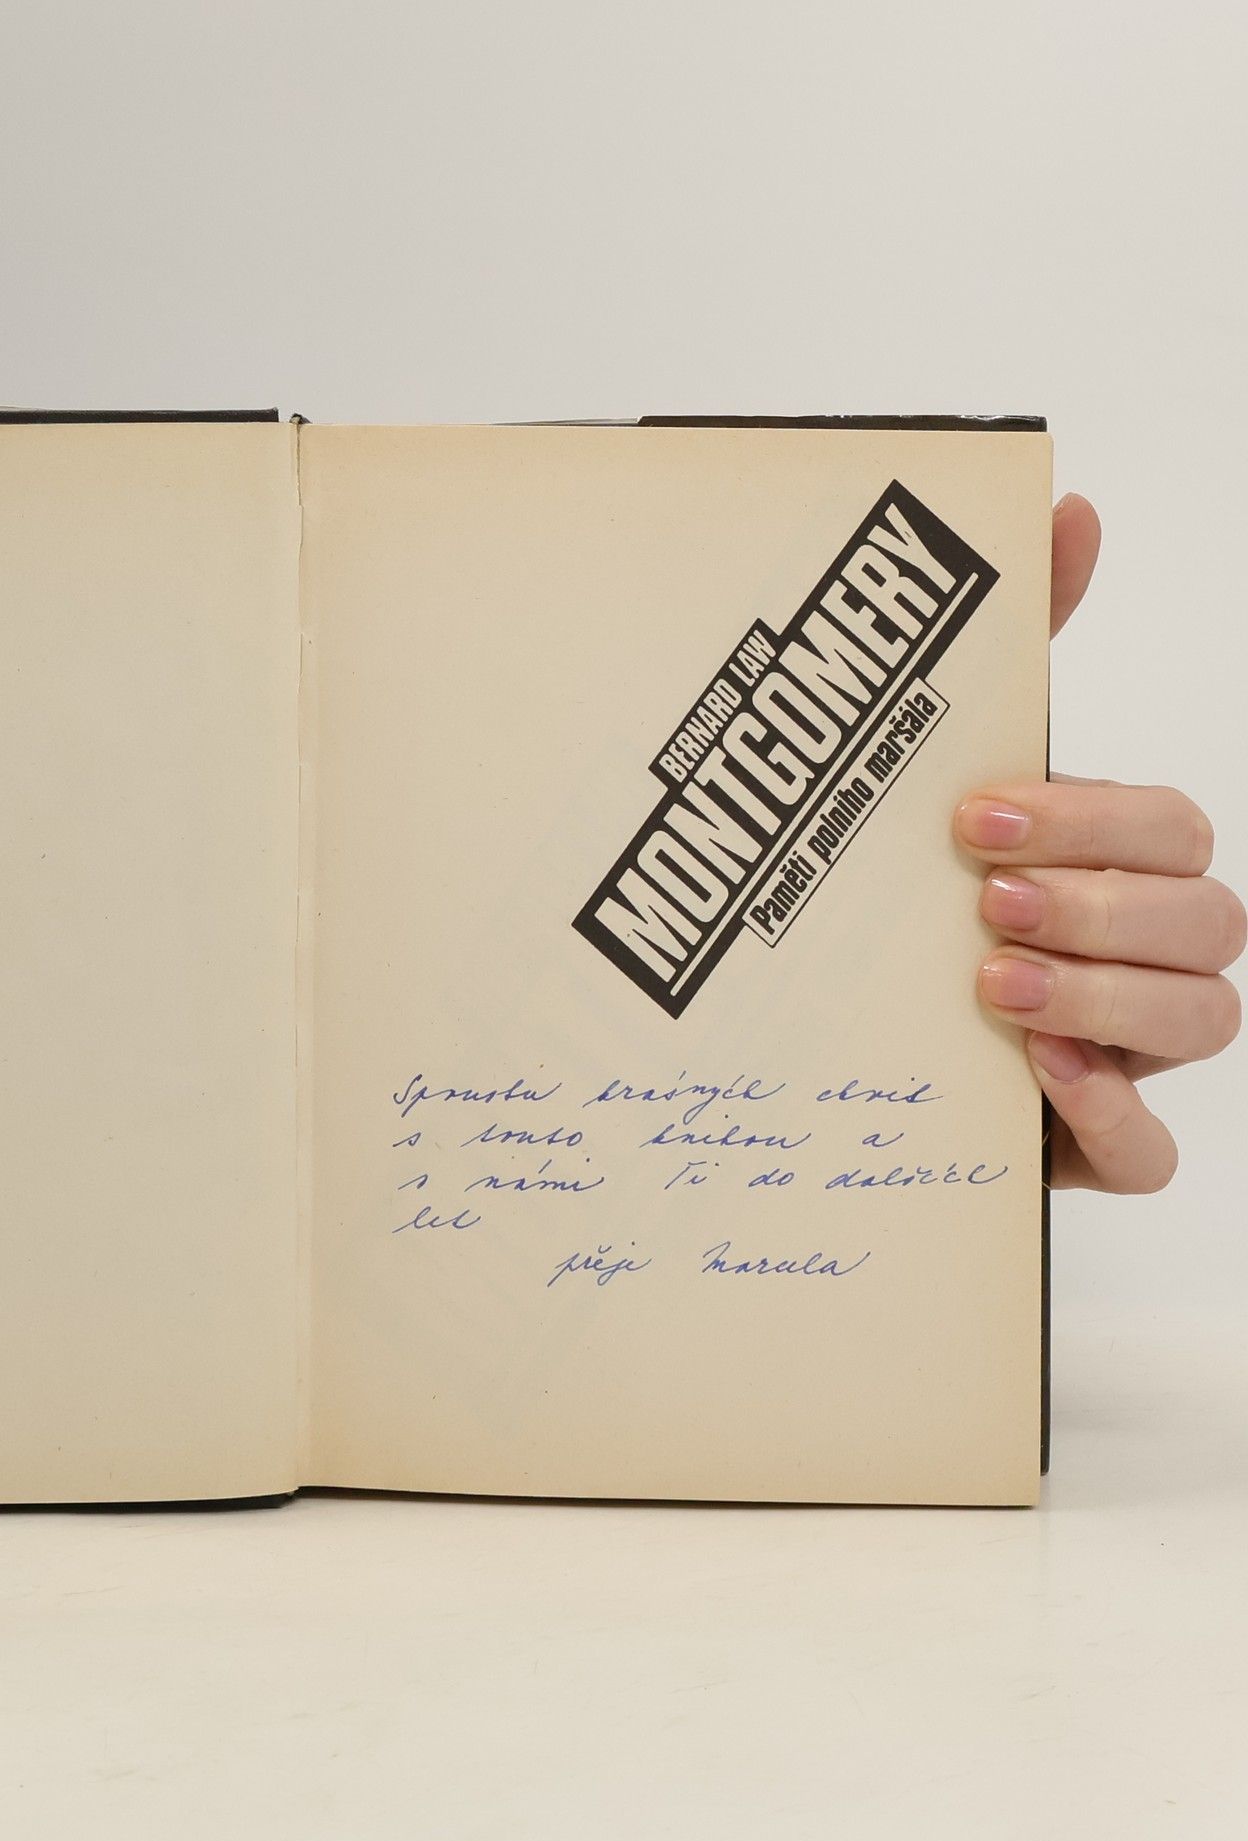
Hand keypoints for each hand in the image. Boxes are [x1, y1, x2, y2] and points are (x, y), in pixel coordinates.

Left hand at [956, 496, 1243, 1191]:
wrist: (815, 1037)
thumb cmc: (907, 899)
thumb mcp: (939, 778)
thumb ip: (1017, 649)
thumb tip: (1068, 503)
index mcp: (1117, 867)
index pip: (1171, 829)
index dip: (1094, 819)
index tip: (973, 814)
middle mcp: (1142, 957)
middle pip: (1210, 923)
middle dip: (1104, 905)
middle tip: (985, 900)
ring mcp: (1126, 1052)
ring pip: (1203, 1023)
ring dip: (1107, 997)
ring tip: (992, 983)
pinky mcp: (1083, 1143)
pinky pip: (1149, 1154)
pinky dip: (1113, 1119)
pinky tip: (1042, 1079)